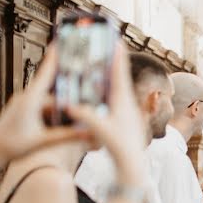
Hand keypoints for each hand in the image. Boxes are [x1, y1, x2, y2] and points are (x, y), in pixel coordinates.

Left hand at [0, 45, 88, 167]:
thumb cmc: (10, 146)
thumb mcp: (44, 141)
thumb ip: (68, 136)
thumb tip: (88, 132)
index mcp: (30, 100)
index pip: (45, 74)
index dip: (54, 58)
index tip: (60, 44)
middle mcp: (27, 99)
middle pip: (54, 94)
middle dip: (69, 100)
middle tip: (83, 102)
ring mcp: (24, 106)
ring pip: (50, 104)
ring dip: (61, 113)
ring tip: (72, 124)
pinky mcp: (24, 113)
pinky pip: (43, 110)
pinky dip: (53, 118)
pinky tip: (60, 128)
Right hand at [47, 43, 145, 184]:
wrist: (132, 163)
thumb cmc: (119, 147)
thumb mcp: (100, 130)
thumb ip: (86, 117)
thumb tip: (70, 107)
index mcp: (122, 102)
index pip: (119, 73)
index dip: (117, 56)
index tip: (117, 40)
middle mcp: (127, 103)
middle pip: (120, 76)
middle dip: (115, 60)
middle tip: (112, 44)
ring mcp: (127, 110)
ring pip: (120, 87)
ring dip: (113, 74)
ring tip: (107, 61)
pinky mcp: (125, 118)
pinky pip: (118, 97)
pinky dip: (112, 88)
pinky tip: (106, 89)